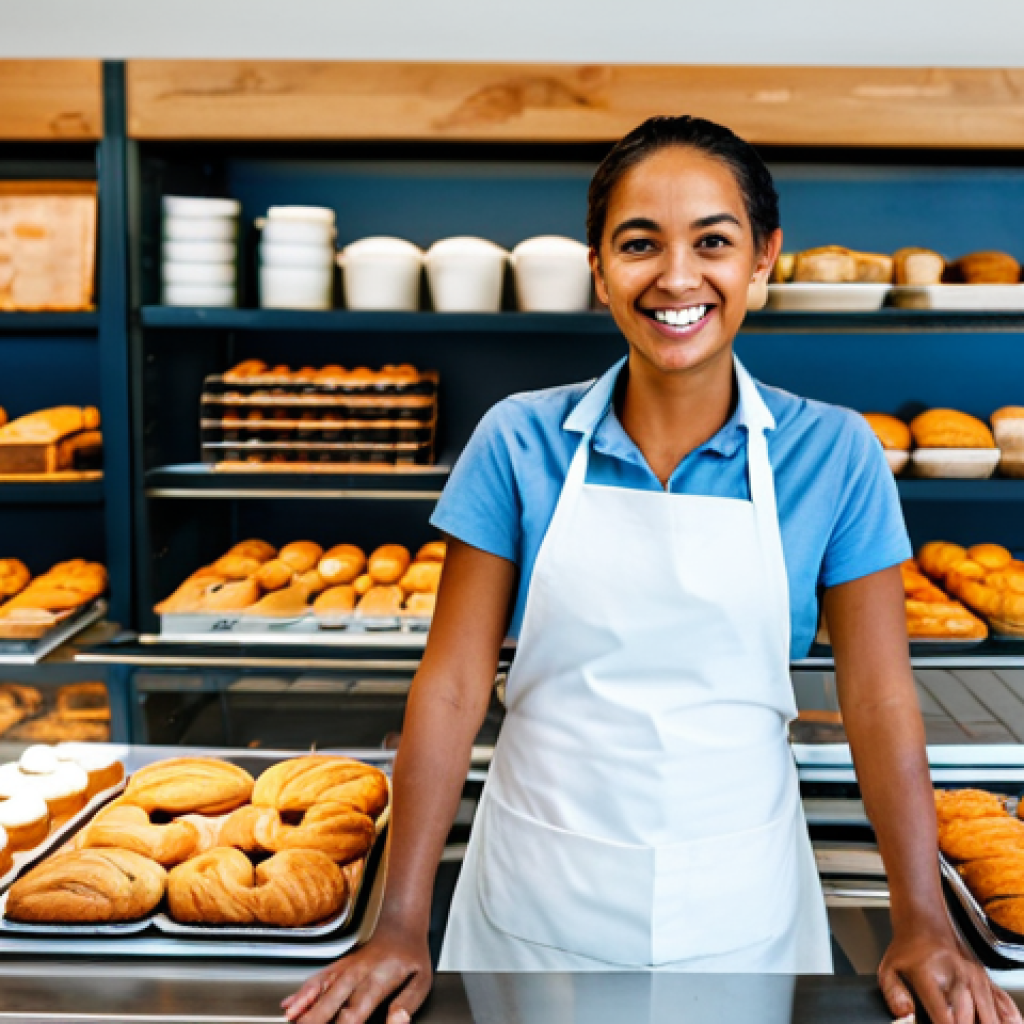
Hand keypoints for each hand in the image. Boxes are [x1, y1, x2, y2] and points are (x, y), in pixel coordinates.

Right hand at [281, 925, 431, 1023]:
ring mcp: (343, 969)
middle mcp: (355, 974)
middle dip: (315, 1020)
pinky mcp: (336, 967)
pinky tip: (289, 1006)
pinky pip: (315, 980)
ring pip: (317, 989)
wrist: (400, 927)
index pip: (354, 1014)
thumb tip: (396, 1023)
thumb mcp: (421, 981)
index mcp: (377, 981)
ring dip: (303, 1006)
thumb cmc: (411, 956)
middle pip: (329, 1004)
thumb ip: (406, 1004)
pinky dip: (301, 993)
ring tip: (290, 1018)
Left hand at [879, 926, 1020, 1023]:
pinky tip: (999, 1023)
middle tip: (950, 1023)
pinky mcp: (988, 982)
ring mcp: (976, 979)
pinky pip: (1006, 1008)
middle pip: (969, 1021)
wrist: (924, 924)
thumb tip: (905, 1015)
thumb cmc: (907, 951)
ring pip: (991, 1017)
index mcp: (930, 975)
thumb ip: (893, 995)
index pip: (943, 1016)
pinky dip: (1004, 1020)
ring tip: (972, 1022)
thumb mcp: (888, 969)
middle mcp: (957, 976)